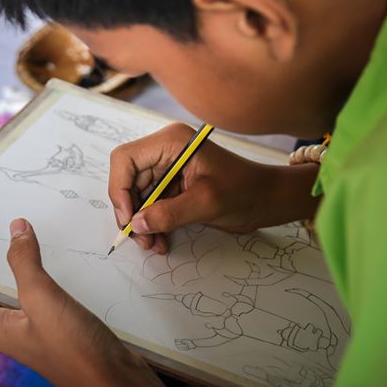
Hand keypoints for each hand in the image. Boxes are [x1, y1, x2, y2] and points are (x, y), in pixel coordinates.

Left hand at [0, 221, 261, 386]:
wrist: (115, 382)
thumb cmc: (71, 348)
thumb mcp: (42, 299)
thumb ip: (25, 262)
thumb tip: (14, 227)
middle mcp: (10, 329)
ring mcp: (35, 329)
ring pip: (14, 294)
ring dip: (13, 268)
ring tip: (19, 235)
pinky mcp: (59, 327)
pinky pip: (40, 297)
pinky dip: (40, 276)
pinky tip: (53, 259)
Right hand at [109, 123, 319, 253]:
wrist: (266, 198)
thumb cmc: (244, 191)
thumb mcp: (207, 202)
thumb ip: (169, 213)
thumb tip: (137, 225)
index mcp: (171, 142)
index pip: (125, 159)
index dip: (119, 189)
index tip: (129, 219)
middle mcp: (164, 150)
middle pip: (127, 180)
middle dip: (131, 212)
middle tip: (141, 240)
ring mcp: (167, 167)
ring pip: (136, 196)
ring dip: (140, 222)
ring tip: (152, 244)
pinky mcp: (172, 184)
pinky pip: (150, 204)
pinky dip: (151, 223)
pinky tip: (160, 240)